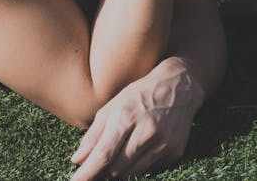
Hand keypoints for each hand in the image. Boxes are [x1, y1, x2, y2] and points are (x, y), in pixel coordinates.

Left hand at [69, 58, 203, 179]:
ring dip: (121, 169)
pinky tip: (143, 146)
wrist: (180, 86)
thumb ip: (94, 134)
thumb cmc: (141, 94)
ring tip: (124, 149)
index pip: (103, 154)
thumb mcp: (114, 105)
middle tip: (101, 162)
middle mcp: (146, 131)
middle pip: (116, 169)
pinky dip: (140, 164)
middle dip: (104, 170)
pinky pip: (149, 169)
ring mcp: (162, 143)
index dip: (86, 174)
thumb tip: (77, 160)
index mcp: (126, 116)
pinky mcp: (174, 152)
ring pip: (131, 173)